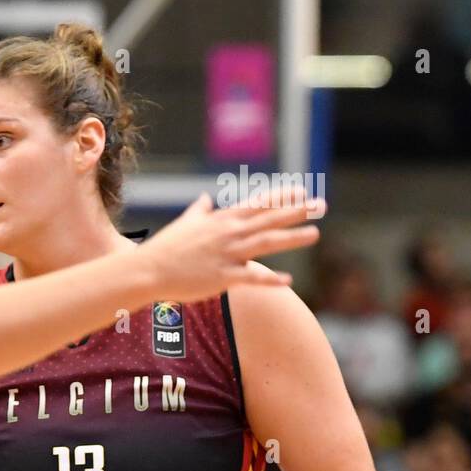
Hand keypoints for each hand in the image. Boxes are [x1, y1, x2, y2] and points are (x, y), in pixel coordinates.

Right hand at [138, 186, 322, 302]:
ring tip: (315, 233)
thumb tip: (206, 199)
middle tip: (322, 205)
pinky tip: (288, 280)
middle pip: (268, 219)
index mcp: (220, 220)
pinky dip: (270, 279)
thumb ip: (199, 211)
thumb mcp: (184, 224)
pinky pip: (251, 277)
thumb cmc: (165, 248)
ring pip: (265, 242)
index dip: (281, 197)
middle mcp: (227, 233)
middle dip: (297, 211)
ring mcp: (226, 254)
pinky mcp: (222, 277)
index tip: (302, 190)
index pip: (257, 204)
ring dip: (291, 238)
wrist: (148, 271)